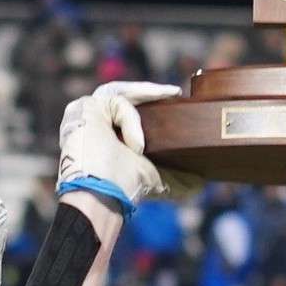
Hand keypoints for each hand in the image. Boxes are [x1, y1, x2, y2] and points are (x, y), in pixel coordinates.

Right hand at [57, 80, 195, 206]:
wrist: (104, 193)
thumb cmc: (124, 187)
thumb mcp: (156, 177)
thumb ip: (176, 178)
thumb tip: (201, 184)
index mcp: (109, 132)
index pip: (130, 105)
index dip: (152, 99)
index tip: (176, 96)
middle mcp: (95, 120)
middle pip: (124, 93)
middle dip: (150, 92)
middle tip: (174, 92)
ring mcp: (86, 112)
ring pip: (120, 93)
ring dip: (144, 97)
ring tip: (165, 101)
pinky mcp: (84, 107)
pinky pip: (117, 103)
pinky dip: (131, 122)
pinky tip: (137, 146)